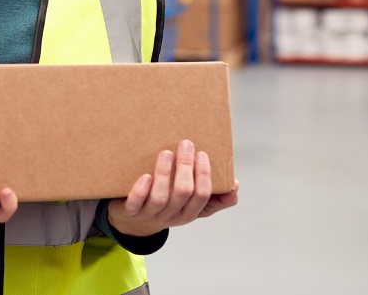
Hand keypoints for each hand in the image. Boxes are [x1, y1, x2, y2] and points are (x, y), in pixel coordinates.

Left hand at [106, 140, 238, 237]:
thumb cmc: (169, 206)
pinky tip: (145, 175)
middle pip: (183, 192)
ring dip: (164, 173)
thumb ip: (215, 197)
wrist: (135, 222)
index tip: (203, 154)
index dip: (204, 175)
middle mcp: (172, 214)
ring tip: (166, 153)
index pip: (202, 195)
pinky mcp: (131, 212)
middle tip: (186, 144)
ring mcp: (151, 214)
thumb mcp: (192, 205)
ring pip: (161, 197)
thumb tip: (235, 186)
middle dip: (186, 167)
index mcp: (189, 212)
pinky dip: (141, 190)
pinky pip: (136, 203)